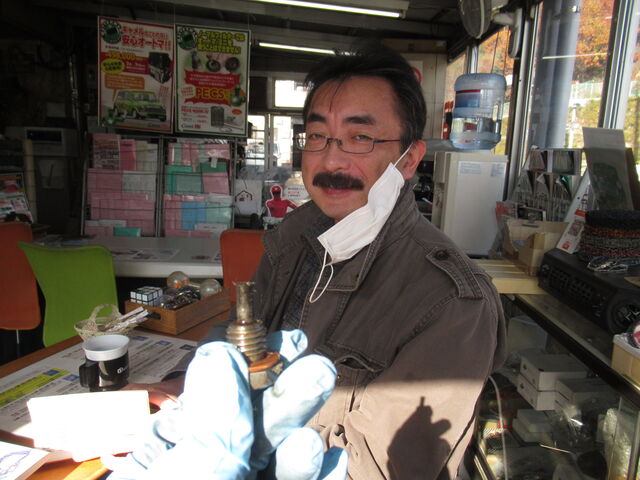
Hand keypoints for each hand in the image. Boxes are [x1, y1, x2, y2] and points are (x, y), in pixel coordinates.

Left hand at [104, 330, 347, 479]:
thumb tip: (220, 353)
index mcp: (174, 455)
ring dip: (306, 425)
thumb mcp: (184, 475)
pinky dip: (324, 473)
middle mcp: (213, 467)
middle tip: (312, 363)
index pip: (212, 396)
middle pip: (256, 420)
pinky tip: (331, 460)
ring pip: (285, 454)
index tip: (272, 336)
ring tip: (319, 411)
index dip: (243, 362)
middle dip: (287, 388)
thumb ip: (207, 424)